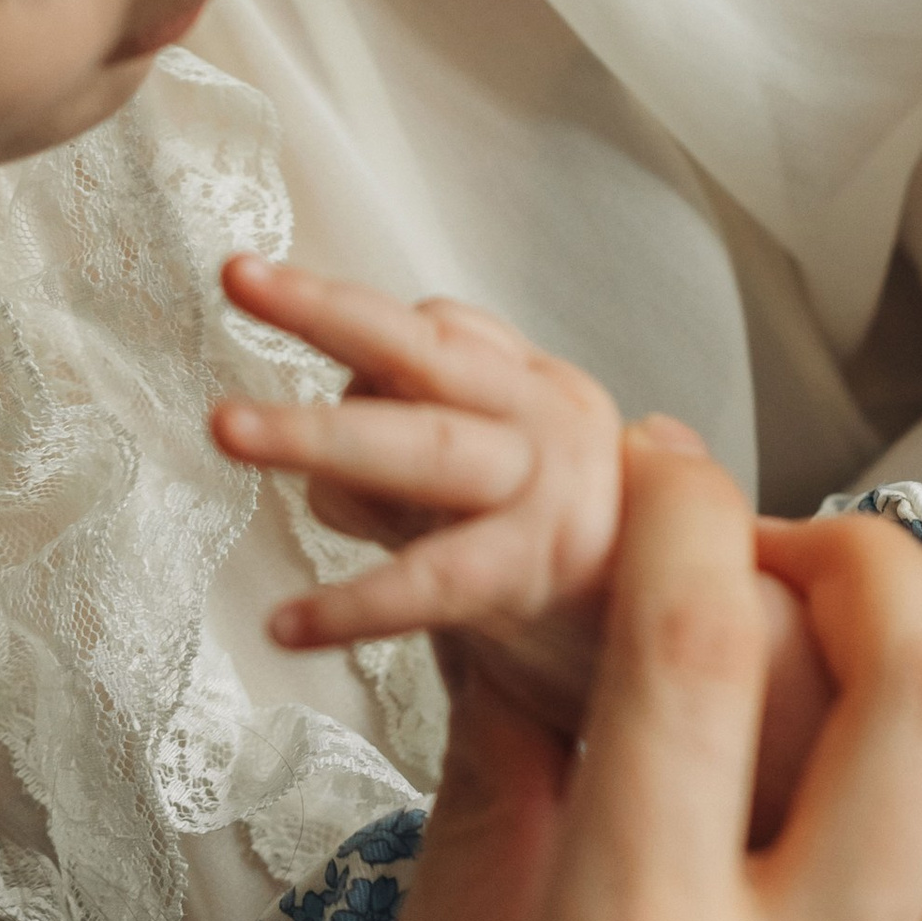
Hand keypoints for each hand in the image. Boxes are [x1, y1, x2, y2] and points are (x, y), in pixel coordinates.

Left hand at [211, 252, 628, 721]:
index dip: (355, 329)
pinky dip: (353, 605)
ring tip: (225, 427)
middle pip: (422, 351)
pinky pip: (430, 581)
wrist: (696, 643)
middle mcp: (545, 419)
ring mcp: (545, 490)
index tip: (285, 320)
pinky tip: (285, 625)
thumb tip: (320, 447)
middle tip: (237, 277)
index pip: (440, 331)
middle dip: (324, 310)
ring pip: (419, 446)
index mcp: (535, 388)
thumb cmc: (577, 567)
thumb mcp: (503, 485)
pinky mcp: (537, 570)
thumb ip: (421, 450)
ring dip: (316, 434)